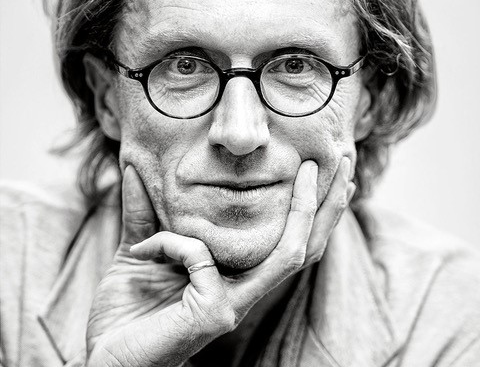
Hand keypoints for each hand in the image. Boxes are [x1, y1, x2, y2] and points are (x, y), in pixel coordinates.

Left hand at [86, 158, 352, 366]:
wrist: (105, 362)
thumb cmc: (125, 312)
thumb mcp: (139, 250)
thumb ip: (143, 210)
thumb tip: (134, 164)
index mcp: (232, 277)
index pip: (284, 242)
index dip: (308, 209)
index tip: (318, 170)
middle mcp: (244, 292)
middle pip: (305, 246)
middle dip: (328, 206)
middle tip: (345, 165)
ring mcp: (234, 305)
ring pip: (290, 254)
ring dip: (306, 210)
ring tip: (312, 173)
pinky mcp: (214, 312)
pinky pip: (199, 256)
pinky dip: (170, 241)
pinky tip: (145, 249)